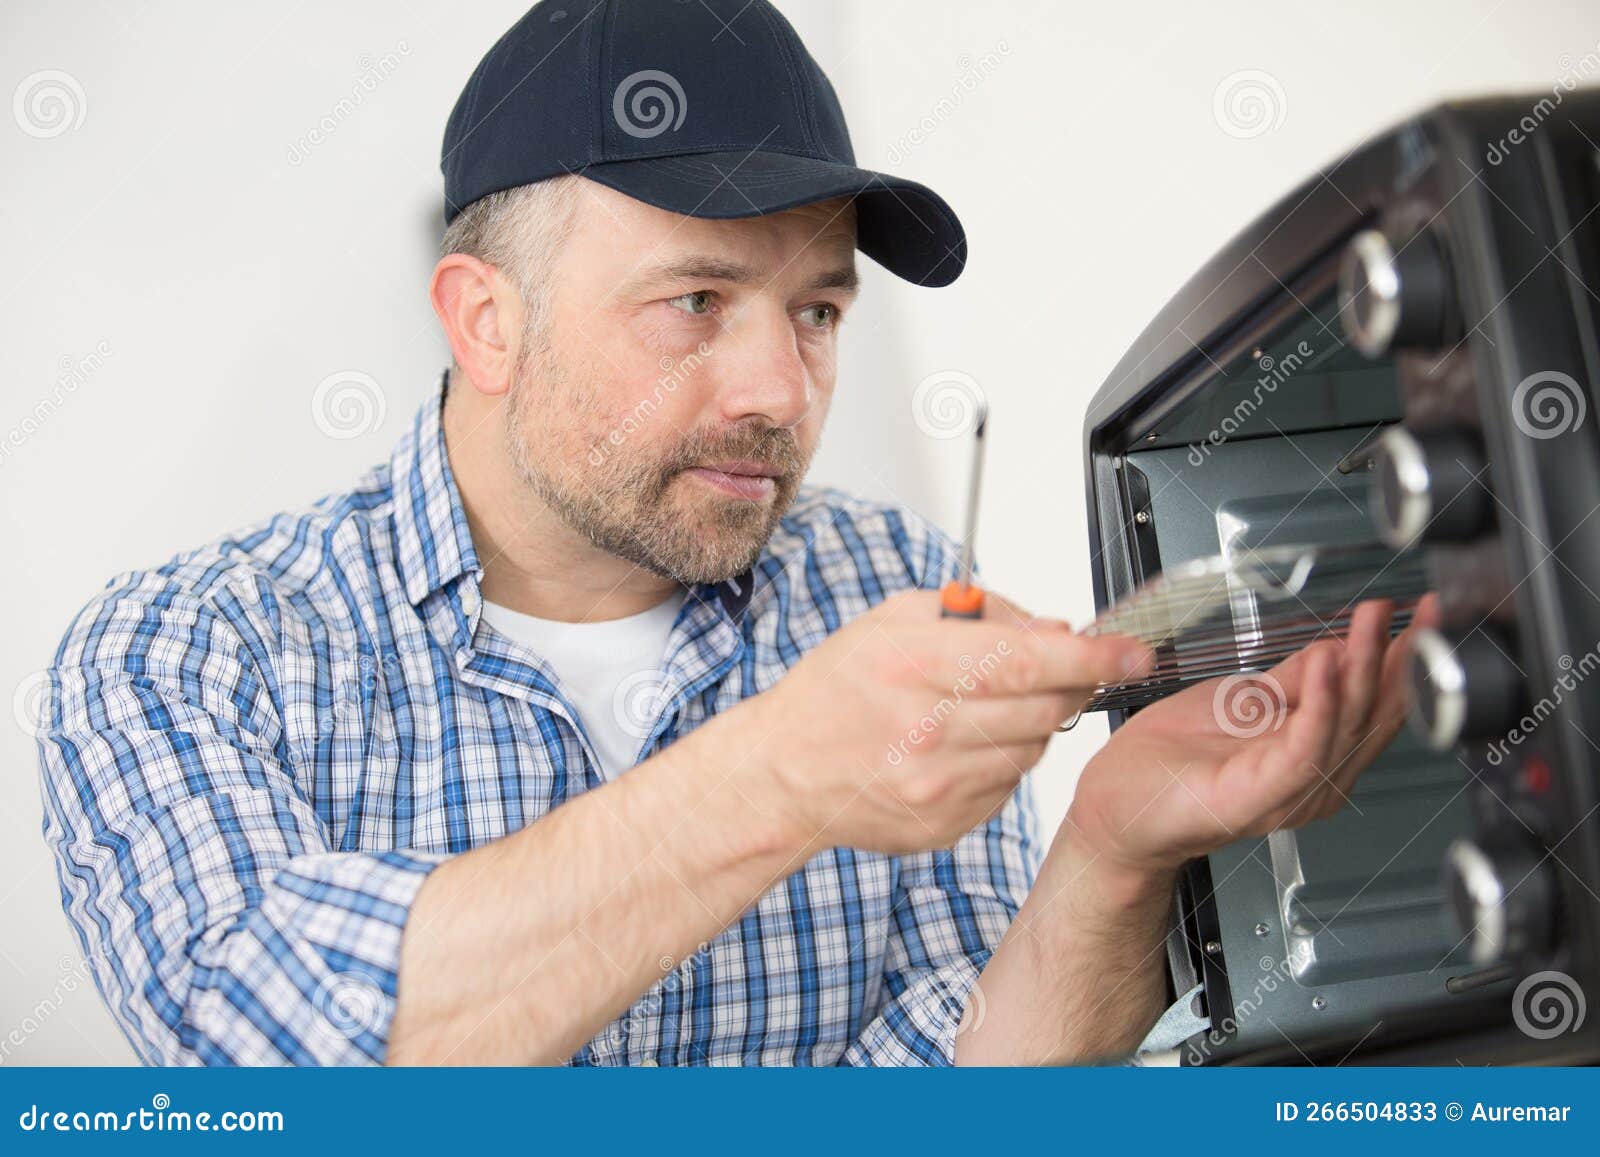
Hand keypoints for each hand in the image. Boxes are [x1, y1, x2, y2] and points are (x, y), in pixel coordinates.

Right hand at [743, 588, 1151, 854]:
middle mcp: (926, 728)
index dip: (1091, 657)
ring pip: (1034, 747)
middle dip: (1073, 684)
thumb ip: (980, 614)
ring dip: (1034, 721)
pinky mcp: (946, 823)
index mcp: (910, 665)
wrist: (783, 773)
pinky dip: (1003, 759)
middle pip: (1044, 706)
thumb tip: (1056, 630)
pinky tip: (964, 745)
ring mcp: (937, 785)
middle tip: (1068, 670)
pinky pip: (1009, 784)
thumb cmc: (836, 690)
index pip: (1026, 660)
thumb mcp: (892, 621)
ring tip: (990, 706)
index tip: (1130, 651)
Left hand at [1064, 594, 1438, 877]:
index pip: (1371, 704)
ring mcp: (1289, 793)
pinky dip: (1319, 702)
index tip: (1426, 616)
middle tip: (1419, 611)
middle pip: (1369, 714)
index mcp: (1313, 757)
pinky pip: (1302, 747)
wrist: (1116, 807)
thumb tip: (1339, 647)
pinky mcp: (1259, 796)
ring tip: (1373, 622)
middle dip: (1396, 657)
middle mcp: (1312, 780)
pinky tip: (1328, 663)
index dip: (1403, 660)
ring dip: (1362, 667)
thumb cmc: (1168, 766)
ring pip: (1343, 725)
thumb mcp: (1242, 702)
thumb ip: (1294, 680)